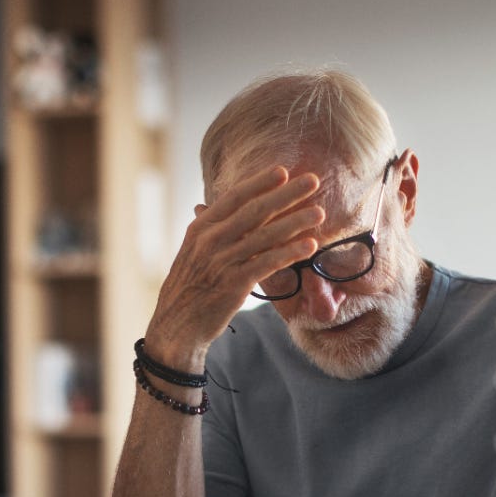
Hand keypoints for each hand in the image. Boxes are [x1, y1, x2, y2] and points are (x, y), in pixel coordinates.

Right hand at [145, 165, 324, 363]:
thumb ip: (207, 229)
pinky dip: (290, 253)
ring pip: (266, 235)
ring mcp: (222, 262)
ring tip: (319, 212)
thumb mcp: (191, 252)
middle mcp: (210, 240)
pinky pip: (268, 263)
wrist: (177, 325)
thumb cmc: (188, 288)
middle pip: (255, 211)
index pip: (234, 197)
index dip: (260, 182)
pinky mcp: (235, 285)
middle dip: (286, 194)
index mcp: (200, 228)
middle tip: (313, 180)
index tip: (283, 171)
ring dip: (296, 222)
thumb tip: (207, 205)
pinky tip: (310, 246)